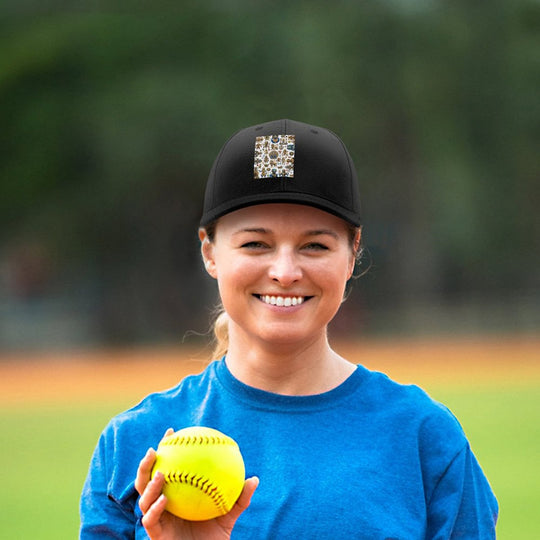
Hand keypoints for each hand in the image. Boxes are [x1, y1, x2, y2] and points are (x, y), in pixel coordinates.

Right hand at [135, 429, 258, 539]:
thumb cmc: (215, 538)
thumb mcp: (228, 515)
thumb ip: (239, 498)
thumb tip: (254, 479)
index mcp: (174, 495)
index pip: (166, 468)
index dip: (166, 449)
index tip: (171, 431)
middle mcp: (162, 505)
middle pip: (145, 481)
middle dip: (145, 465)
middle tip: (154, 450)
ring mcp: (157, 519)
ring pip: (143, 499)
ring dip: (149, 485)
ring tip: (161, 473)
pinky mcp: (156, 535)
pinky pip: (150, 520)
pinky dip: (155, 508)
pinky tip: (164, 499)